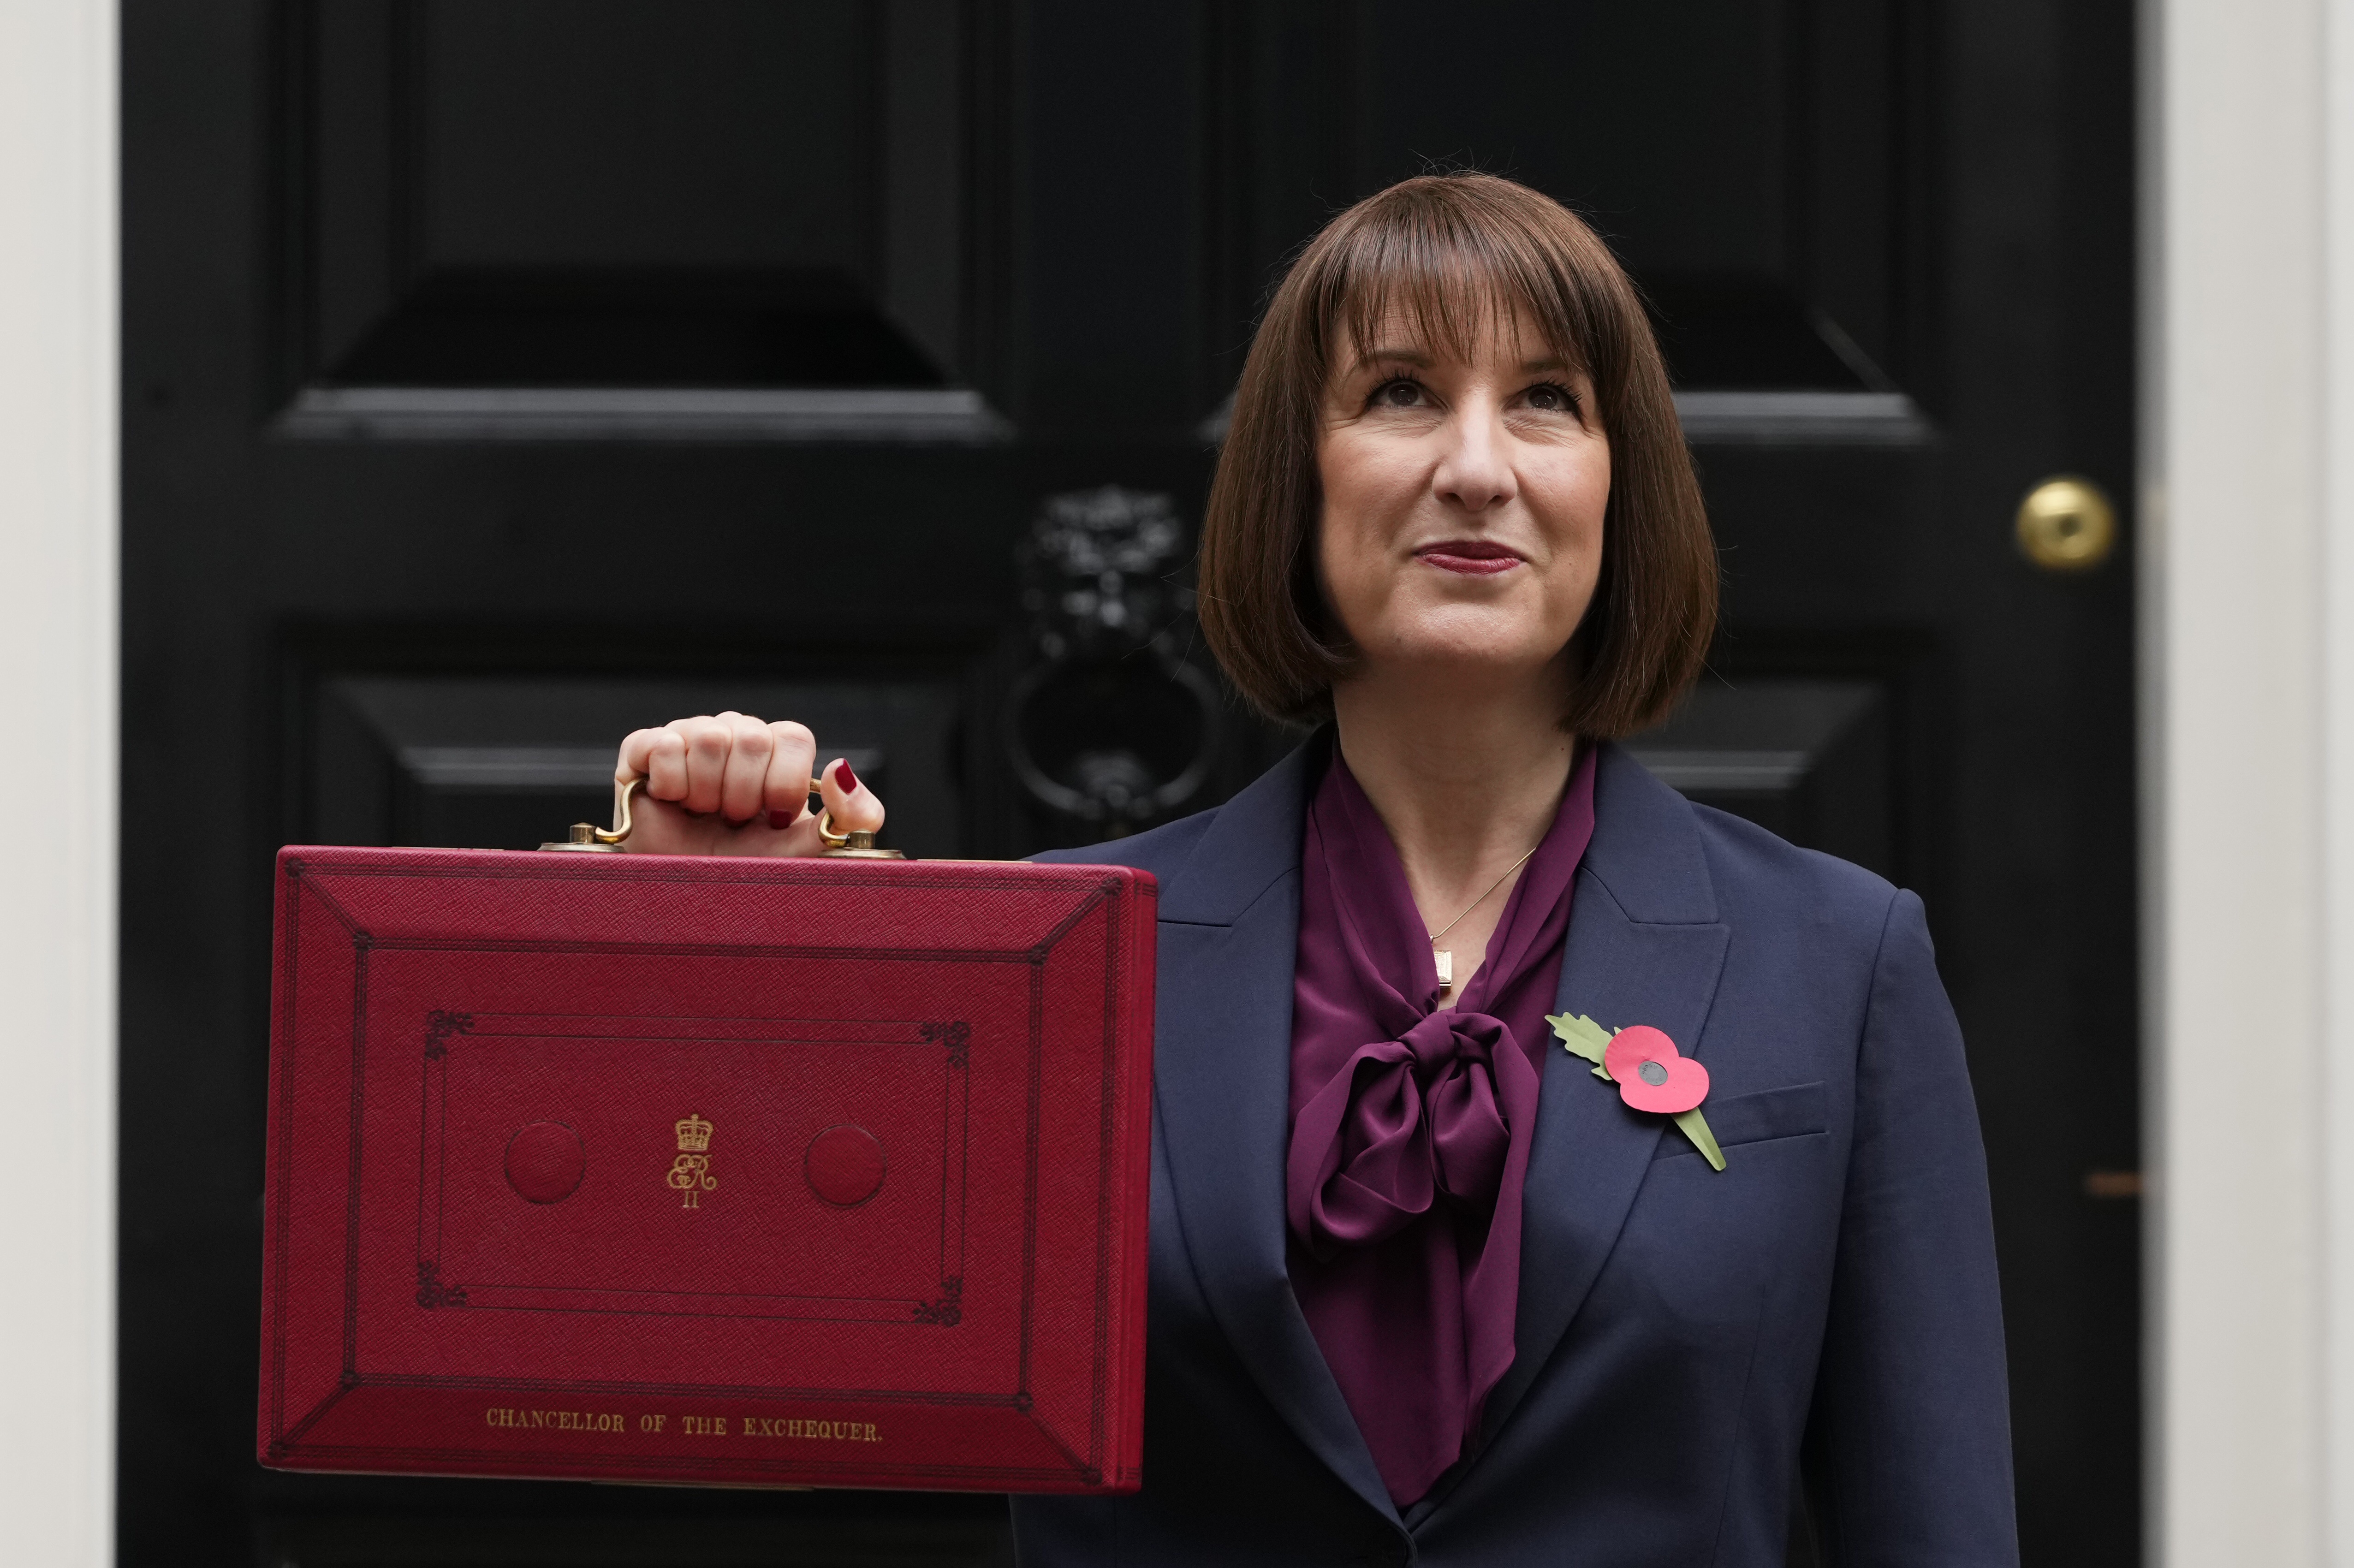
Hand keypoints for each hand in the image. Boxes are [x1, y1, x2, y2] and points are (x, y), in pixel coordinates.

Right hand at [612, 714, 884, 856]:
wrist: (688, 901)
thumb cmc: (749, 872)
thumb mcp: (811, 850)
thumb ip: (852, 815)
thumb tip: (843, 768)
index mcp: (776, 752)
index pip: (792, 736)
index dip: (783, 783)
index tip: (772, 819)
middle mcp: (734, 736)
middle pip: (751, 737)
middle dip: (744, 795)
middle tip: (732, 822)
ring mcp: (688, 737)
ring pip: (708, 738)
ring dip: (707, 793)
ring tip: (703, 816)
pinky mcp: (642, 750)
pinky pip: (662, 744)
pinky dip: (670, 785)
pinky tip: (672, 804)